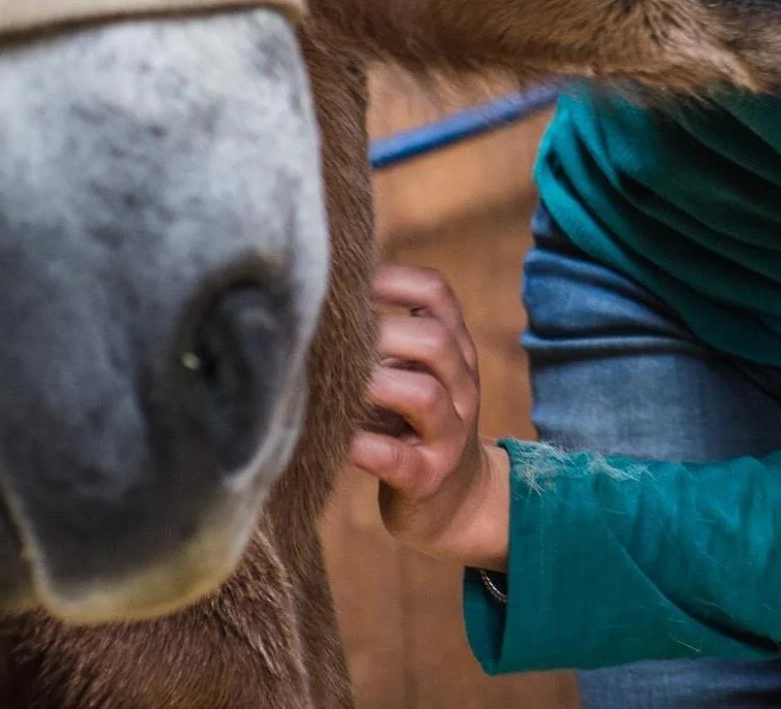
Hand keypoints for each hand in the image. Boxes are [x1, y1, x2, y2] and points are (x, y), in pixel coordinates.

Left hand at [348, 265, 511, 570]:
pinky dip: (363, 446)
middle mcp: (460, 385)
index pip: (438, 295)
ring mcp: (450, 433)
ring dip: (377, 385)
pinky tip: (336, 439)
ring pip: (426, 395)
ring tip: (339, 385)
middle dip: (383, 333)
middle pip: (436, 340)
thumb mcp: (414, 374)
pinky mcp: (428, 477)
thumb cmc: (413, 426)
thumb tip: (319, 296)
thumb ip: (386, 340)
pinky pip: (397, 459)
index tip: (351, 285)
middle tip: (335, 340)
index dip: (395, 279)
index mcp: (454, 351)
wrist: (457, 501)